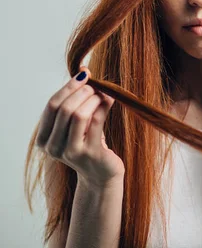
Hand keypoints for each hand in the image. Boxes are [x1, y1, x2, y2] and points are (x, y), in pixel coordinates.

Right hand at [36, 66, 123, 188]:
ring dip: (93, 98)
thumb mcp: (75, 126)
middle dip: (81, 91)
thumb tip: (83, 72)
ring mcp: (71, 152)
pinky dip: (103, 105)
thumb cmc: (88, 144)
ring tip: (103, 92)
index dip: (67, 88)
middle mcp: (53, 147)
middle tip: (95, 84)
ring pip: (78, 115)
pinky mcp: (90, 153)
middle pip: (64, 109)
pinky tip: (110, 98)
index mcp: (43, 139)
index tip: (83, 74)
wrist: (101, 174)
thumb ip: (74, 104)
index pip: (51, 106)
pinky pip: (96, 122)